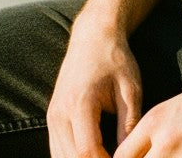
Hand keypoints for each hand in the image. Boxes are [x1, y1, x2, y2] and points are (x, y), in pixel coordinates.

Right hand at [48, 17, 142, 157]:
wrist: (93, 36)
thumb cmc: (115, 59)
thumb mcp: (130, 89)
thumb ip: (128, 123)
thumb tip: (128, 153)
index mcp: (80, 104)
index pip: (87, 151)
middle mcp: (60, 113)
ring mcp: (52, 117)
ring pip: (60, 157)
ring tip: (105, 157)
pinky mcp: (51, 118)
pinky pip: (57, 149)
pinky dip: (72, 157)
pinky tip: (93, 156)